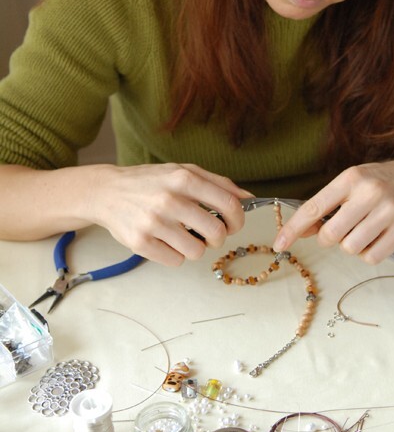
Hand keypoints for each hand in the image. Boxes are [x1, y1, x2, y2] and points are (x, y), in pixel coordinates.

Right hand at [90, 163, 252, 264]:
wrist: (106, 192)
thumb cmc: (150, 182)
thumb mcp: (184, 171)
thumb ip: (218, 182)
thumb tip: (249, 198)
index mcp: (184, 178)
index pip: (229, 204)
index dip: (238, 219)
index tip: (234, 224)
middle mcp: (169, 200)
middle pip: (216, 232)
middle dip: (218, 237)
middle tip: (209, 233)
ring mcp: (154, 223)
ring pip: (197, 251)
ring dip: (195, 247)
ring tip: (183, 235)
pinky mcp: (140, 243)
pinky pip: (175, 261)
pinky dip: (175, 254)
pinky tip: (165, 241)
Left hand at [273, 156, 393, 263]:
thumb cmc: (382, 182)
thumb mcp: (352, 184)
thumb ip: (326, 206)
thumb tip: (299, 231)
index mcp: (351, 178)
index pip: (314, 208)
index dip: (292, 228)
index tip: (279, 244)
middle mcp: (370, 192)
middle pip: (331, 235)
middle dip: (330, 238)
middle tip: (343, 229)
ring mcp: (389, 211)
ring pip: (351, 248)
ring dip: (351, 246)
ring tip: (364, 230)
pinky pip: (372, 257)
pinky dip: (369, 254)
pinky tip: (378, 237)